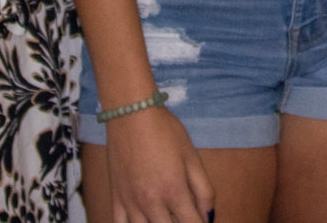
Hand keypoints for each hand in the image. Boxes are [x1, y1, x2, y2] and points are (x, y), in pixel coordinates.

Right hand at [102, 105, 213, 222]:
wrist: (131, 115)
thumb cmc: (165, 132)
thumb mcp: (192, 157)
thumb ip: (203, 190)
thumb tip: (209, 216)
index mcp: (174, 192)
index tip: (202, 221)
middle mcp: (152, 203)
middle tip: (184, 215)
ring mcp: (131, 204)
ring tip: (166, 217)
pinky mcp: (116, 199)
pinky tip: (143, 221)